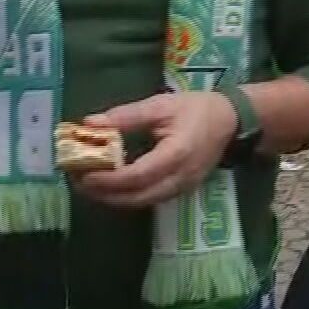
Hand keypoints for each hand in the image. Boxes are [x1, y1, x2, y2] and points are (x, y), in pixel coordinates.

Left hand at [75, 91, 239, 209]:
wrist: (231, 121)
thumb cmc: (196, 109)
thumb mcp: (160, 106)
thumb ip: (125, 116)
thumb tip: (89, 124)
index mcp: (176, 154)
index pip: (136, 176)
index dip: (107, 179)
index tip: (82, 173)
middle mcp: (179, 178)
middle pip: (135, 197)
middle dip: (103, 194)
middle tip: (77, 181)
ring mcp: (182, 188)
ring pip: (141, 202)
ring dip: (112, 198)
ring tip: (89, 184)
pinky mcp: (181, 191)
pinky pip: (149, 199)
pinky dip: (127, 196)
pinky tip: (111, 185)